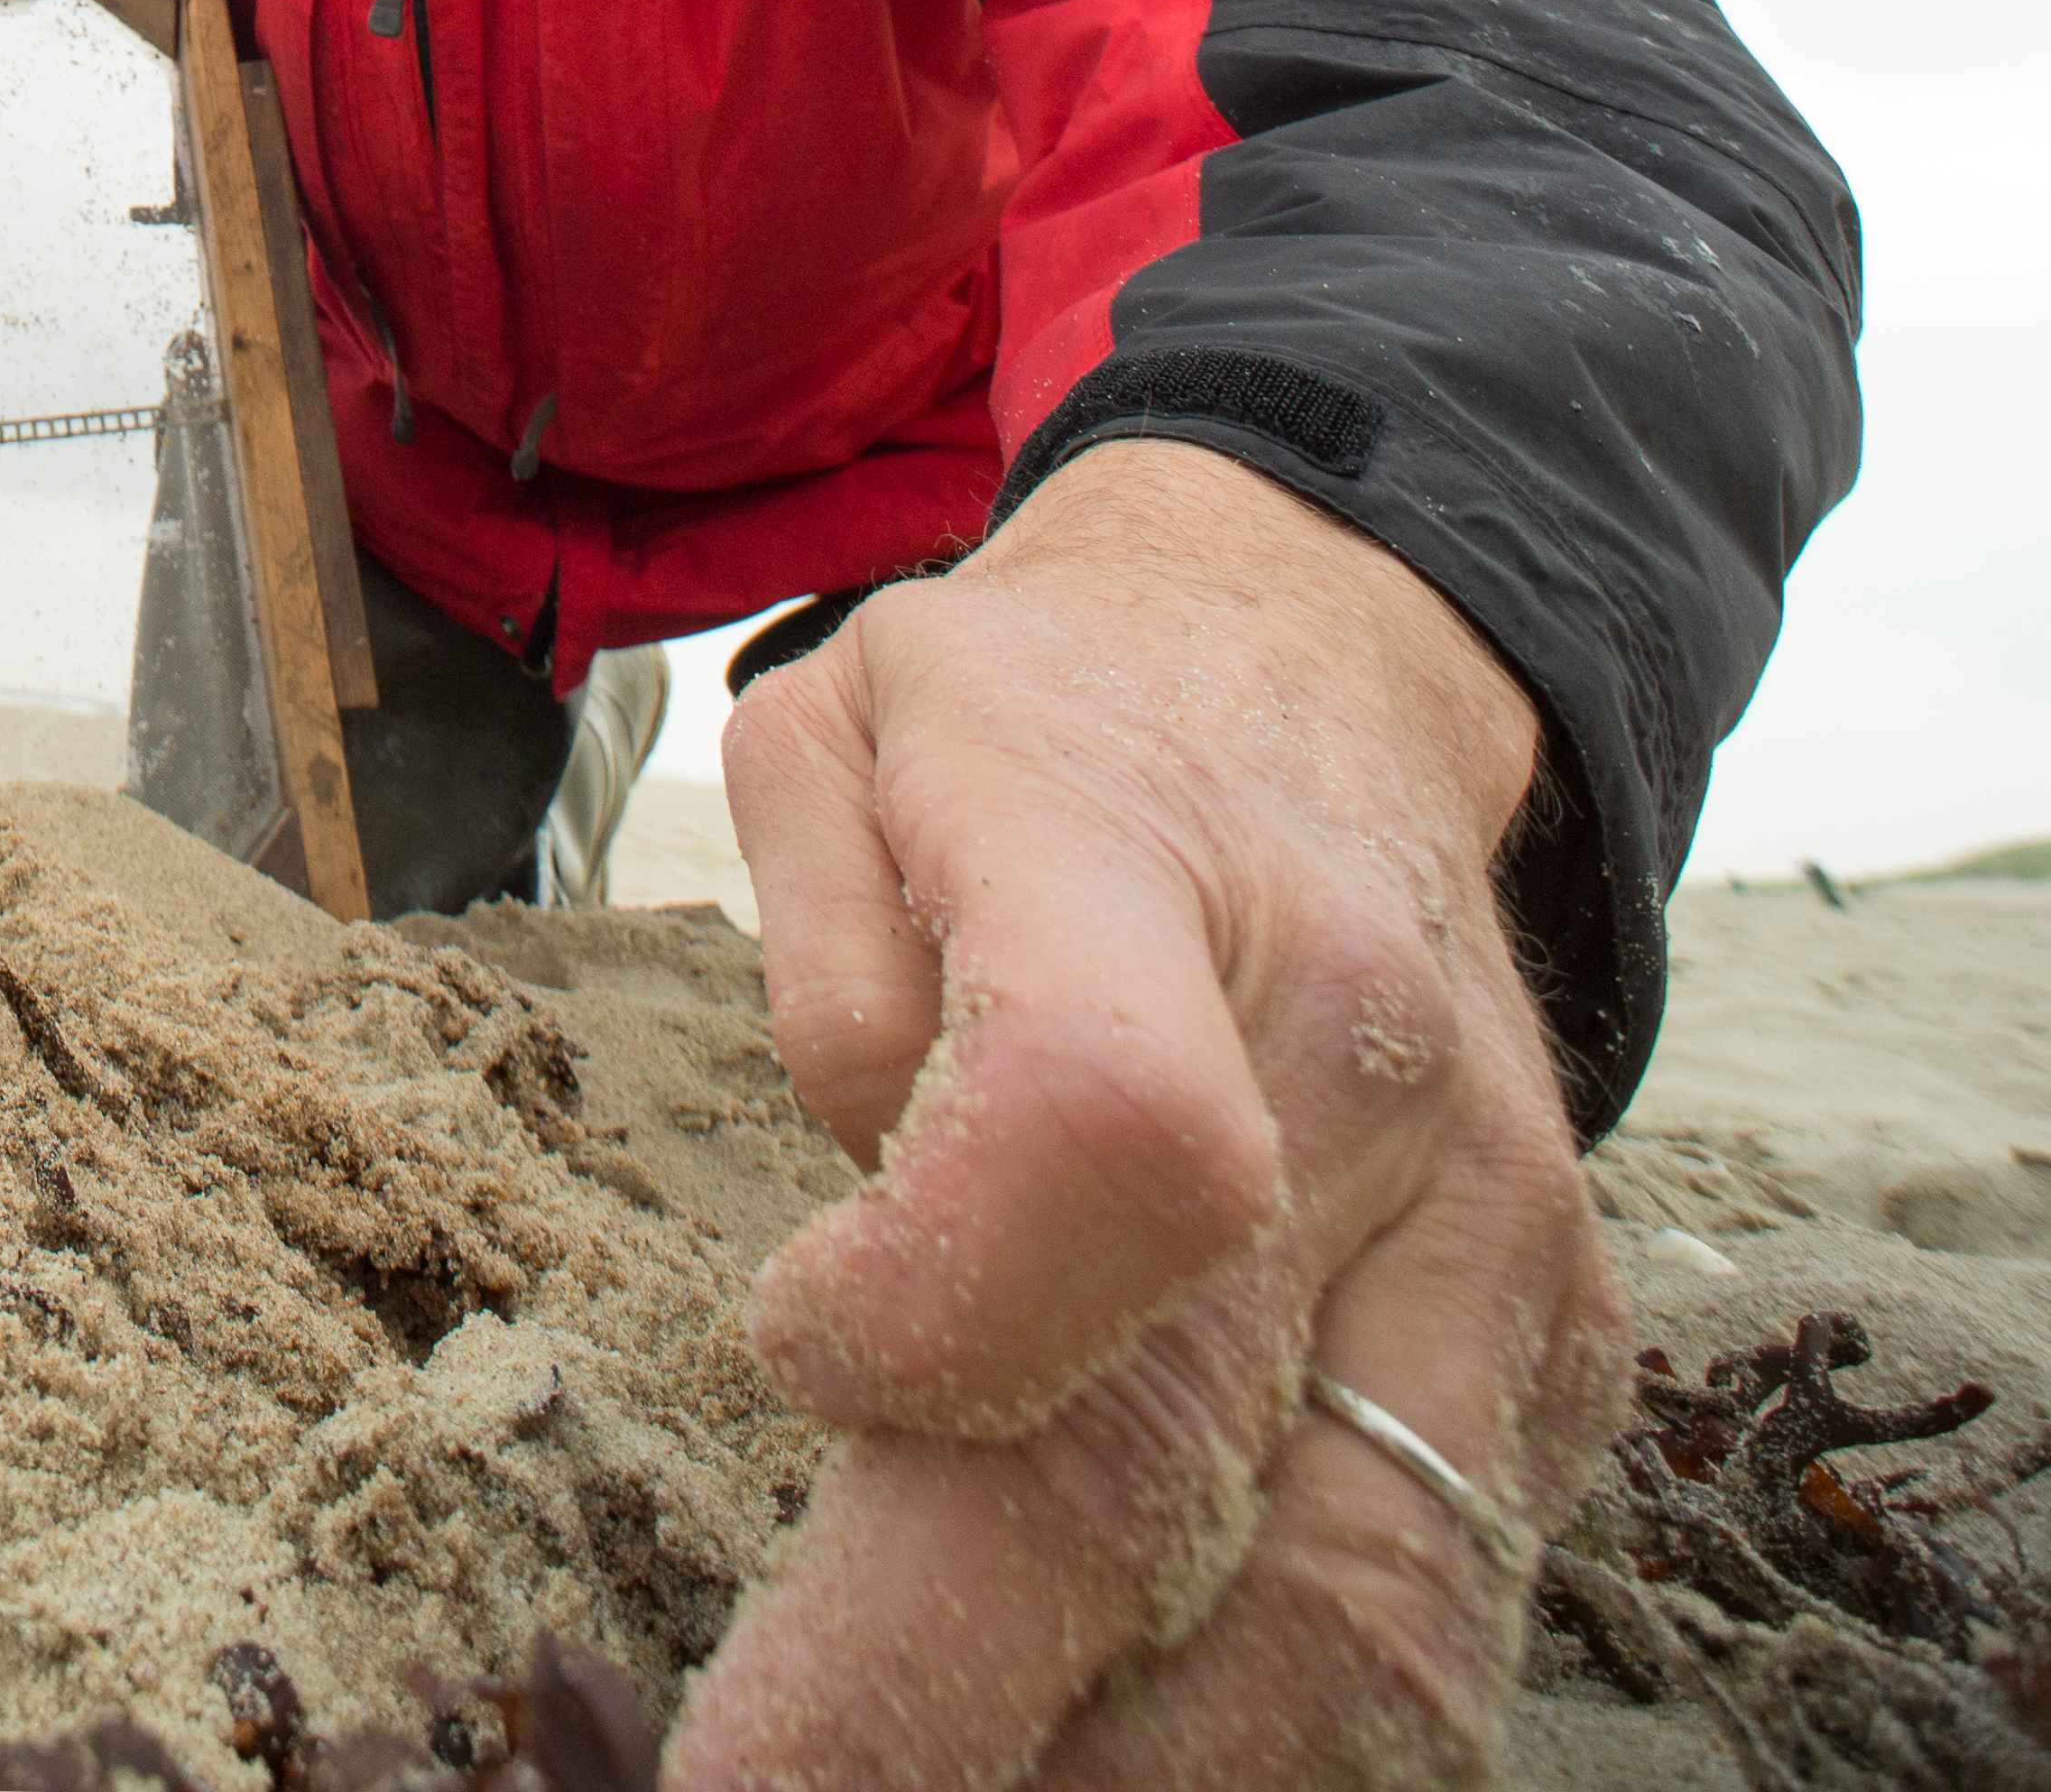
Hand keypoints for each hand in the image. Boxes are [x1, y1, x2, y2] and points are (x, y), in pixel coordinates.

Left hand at [672, 440, 1629, 1788]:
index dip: (938, 1302)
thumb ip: (825, 952)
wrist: (1317, 676)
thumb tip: (868, 1187)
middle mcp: (1369, 1083)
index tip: (800, 1352)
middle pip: (1193, 1458)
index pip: (1102, 1131)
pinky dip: (1287, 1724)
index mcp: (1156, 890)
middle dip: (954, 1685)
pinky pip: (1444, 1598)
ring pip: (1361, 1600)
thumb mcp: (845, 734)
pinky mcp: (1561, 1345)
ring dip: (1141, 1758)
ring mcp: (1497, 1234)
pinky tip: (1111, 1752)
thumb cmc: (1031, 725)